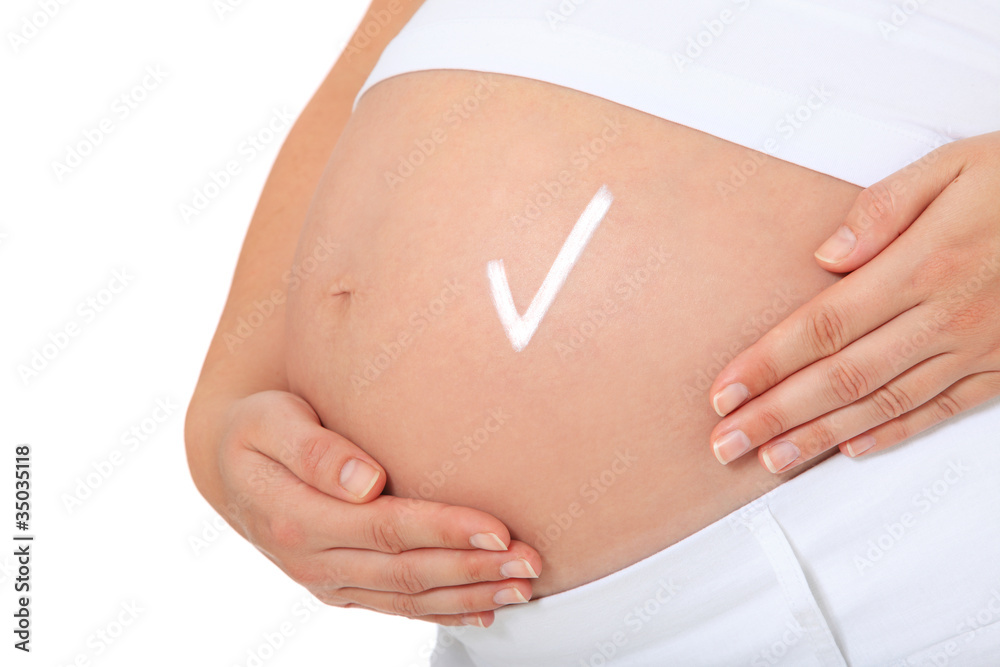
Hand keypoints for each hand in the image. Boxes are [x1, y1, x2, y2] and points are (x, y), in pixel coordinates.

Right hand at [215, 390, 540, 626]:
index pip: (386, 528)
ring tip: (524, 587)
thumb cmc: (258, 430)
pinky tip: (485, 613)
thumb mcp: (270, 423)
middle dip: (474, 569)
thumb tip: (365, 482)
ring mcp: (328, 581)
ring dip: (470, 596)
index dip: (445, 530)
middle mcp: (314, 561)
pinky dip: (443, 613)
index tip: (497, 528)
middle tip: (530, 562)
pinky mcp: (342, 588)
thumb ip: (315, 451)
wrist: (231, 466)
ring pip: (409, 598)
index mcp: (298, 519)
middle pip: (407, 571)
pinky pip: (398, 608)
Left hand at [708, 131, 999, 472]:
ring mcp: (978, 348)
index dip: (766, 365)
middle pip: (841, 378)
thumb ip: (884, 209)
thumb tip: (827, 256)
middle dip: (775, 415)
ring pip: (884, 403)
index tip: (723, 393)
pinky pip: (942, 409)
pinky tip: (852, 450)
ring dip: (820, 437)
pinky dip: (893, 433)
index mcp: (923, 265)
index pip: (821, 326)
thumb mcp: (955, 167)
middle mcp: (945, 317)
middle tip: (726, 444)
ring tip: (770, 460)